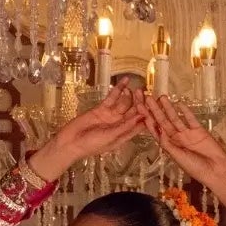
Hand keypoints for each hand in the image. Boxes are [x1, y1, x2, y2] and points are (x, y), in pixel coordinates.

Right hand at [29, 81, 147, 181]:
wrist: (71, 141)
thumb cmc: (91, 144)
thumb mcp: (111, 137)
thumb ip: (126, 127)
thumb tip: (141, 117)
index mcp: (124, 135)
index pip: (139, 125)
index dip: (147, 116)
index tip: (155, 107)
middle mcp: (120, 125)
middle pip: (133, 112)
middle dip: (140, 103)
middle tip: (146, 93)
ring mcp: (111, 116)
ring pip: (125, 103)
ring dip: (131, 95)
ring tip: (137, 87)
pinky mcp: (102, 108)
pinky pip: (113, 97)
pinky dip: (118, 89)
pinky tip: (125, 81)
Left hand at [142, 96, 225, 222]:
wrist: (216, 170)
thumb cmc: (196, 168)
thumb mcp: (178, 157)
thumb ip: (168, 144)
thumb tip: (158, 130)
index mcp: (169, 146)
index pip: (156, 131)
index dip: (148, 120)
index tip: (140, 109)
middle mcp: (176, 139)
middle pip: (163, 122)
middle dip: (155, 110)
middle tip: (147, 97)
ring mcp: (187, 134)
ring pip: (175, 118)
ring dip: (168, 108)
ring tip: (161, 97)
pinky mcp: (199, 130)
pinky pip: (190, 119)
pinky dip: (185, 111)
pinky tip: (179, 104)